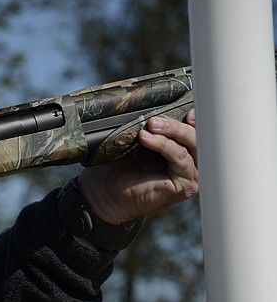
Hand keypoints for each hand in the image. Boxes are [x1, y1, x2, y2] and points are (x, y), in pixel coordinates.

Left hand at [77, 109, 197, 224]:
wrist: (103, 194)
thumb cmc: (118, 169)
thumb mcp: (139, 141)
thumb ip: (153, 128)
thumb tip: (159, 106)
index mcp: (183, 151)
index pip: (198, 129)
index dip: (196, 118)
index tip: (186, 107)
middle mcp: (192, 163)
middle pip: (198, 135)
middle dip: (178, 123)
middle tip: (154, 119)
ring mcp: (191, 175)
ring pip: (192, 145)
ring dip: (173, 131)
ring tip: (151, 125)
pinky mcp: (184, 185)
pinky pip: (180, 158)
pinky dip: (164, 145)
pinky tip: (147, 139)